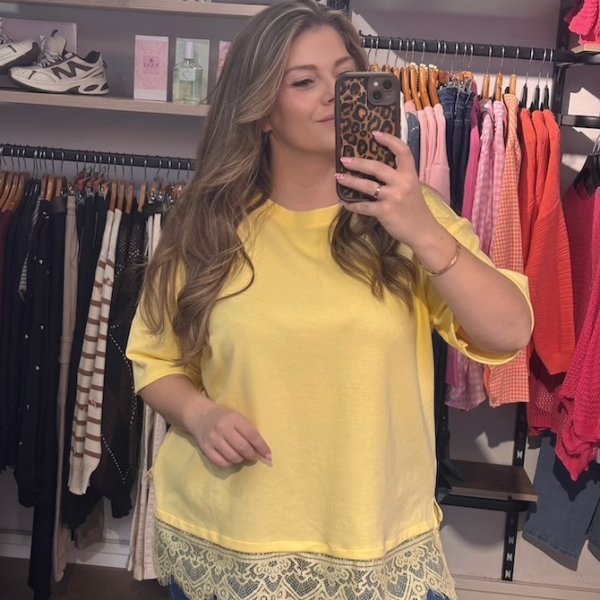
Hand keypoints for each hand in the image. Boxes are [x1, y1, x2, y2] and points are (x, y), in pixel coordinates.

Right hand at [186, 402, 271, 467]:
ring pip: (233, 457)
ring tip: (242, 455)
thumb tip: (261, 450)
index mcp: (234, 418)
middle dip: (252, 455)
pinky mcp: (205, 448)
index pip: (252, 435)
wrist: (200, 415)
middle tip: (254, 456)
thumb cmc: (224, 417)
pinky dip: (229, 463)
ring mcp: (213, 439)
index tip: (268, 455)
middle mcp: (223, 428)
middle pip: (243, 448)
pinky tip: (230, 458)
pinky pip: (221, 462)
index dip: (262, 447)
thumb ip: (248, 430)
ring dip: (241, 459)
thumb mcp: (237, 417)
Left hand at [335, 131, 442, 248]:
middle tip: (344, 159)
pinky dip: (352, 205)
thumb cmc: (415, 209)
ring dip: (350, 181)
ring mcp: (393, 197)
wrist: (423, 231)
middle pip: (377, 167)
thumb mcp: (411, 188)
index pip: (402, 151)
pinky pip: (364, 206)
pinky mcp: (385, 212)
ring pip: (367, 186)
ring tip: (338, 177)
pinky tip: (344, 202)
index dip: (389, 140)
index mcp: (410, 175)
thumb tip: (376, 168)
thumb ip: (398, 177)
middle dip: (358, 162)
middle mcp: (402, 183)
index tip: (374, 133)